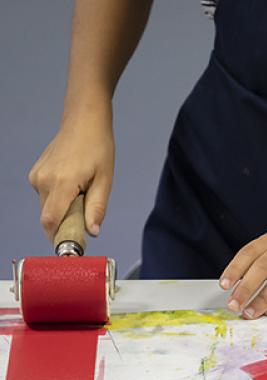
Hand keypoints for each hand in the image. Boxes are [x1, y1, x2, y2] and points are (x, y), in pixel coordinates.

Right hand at [28, 107, 114, 240]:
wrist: (83, 122)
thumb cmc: (98, 148)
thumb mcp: (104, 181)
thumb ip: (97, 208)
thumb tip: (93, 232)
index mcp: (61, 183)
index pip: (50, 220)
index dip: (59, 237)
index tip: (73, 244)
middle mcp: (43, 180)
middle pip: (49, 217)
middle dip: (65, 224)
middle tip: (85, 218)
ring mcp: (36, 176)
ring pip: (47, 208)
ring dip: (63, 210)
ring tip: (81, 194)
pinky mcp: (35, 174)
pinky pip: (46, 197)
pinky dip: (58, 199)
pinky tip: (73, 186)